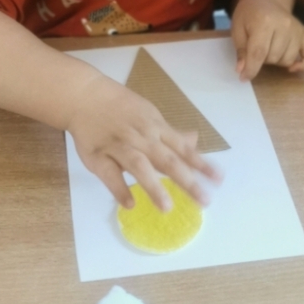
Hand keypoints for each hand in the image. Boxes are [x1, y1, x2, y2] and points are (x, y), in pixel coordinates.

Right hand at [66, 75, 221, 210]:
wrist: (84, 96)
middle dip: (187, 181)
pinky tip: (129, 204)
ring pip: (139, 166)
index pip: (183, 148)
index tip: (218, 180)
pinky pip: (109, 174)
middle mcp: (141, 138)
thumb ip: (171, 133)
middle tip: (204, 201)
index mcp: (155, 128)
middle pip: (167, 160)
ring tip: (167, 208)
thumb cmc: (120, 107)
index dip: (201, 164)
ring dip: (153, 187)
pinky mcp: (98, 156)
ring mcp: (119, 147)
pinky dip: (119, 188)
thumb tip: (195, 141)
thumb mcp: (149, 114)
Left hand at [231, 0, 303, 79]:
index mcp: (264, 22)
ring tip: (268, 49)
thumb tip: (243, 70)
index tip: (244, 78)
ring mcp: (297, 30)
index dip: (251, 69)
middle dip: (261, 60)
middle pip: (273, 58)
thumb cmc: (248, 14)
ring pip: (287, 60)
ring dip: (276, 61)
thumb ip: (241, 50)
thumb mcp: (237, 29)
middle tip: (256, 49)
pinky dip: (302, 65)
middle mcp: (284, 25)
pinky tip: (291, 68)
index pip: (259, 53)